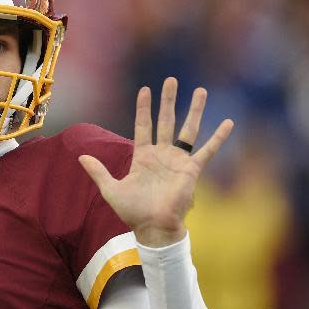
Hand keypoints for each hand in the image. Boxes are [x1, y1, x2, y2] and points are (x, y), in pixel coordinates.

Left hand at [79, 78, 233, 246]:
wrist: (153, 228)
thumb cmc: (133, 212)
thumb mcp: (111, 190)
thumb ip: (98, 172)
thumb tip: (80, 157)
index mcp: (143, 156)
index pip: (143, 125)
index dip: (144, 108)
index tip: (145, 89)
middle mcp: (161, 154)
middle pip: (166, 120)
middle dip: (168, 100)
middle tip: (171, 80)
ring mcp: (177, 161)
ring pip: (187, 130)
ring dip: (194, 110)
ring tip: (201, 90)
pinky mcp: (191, 170)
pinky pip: (207, 151)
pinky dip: (218, 137)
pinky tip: (229, 122)